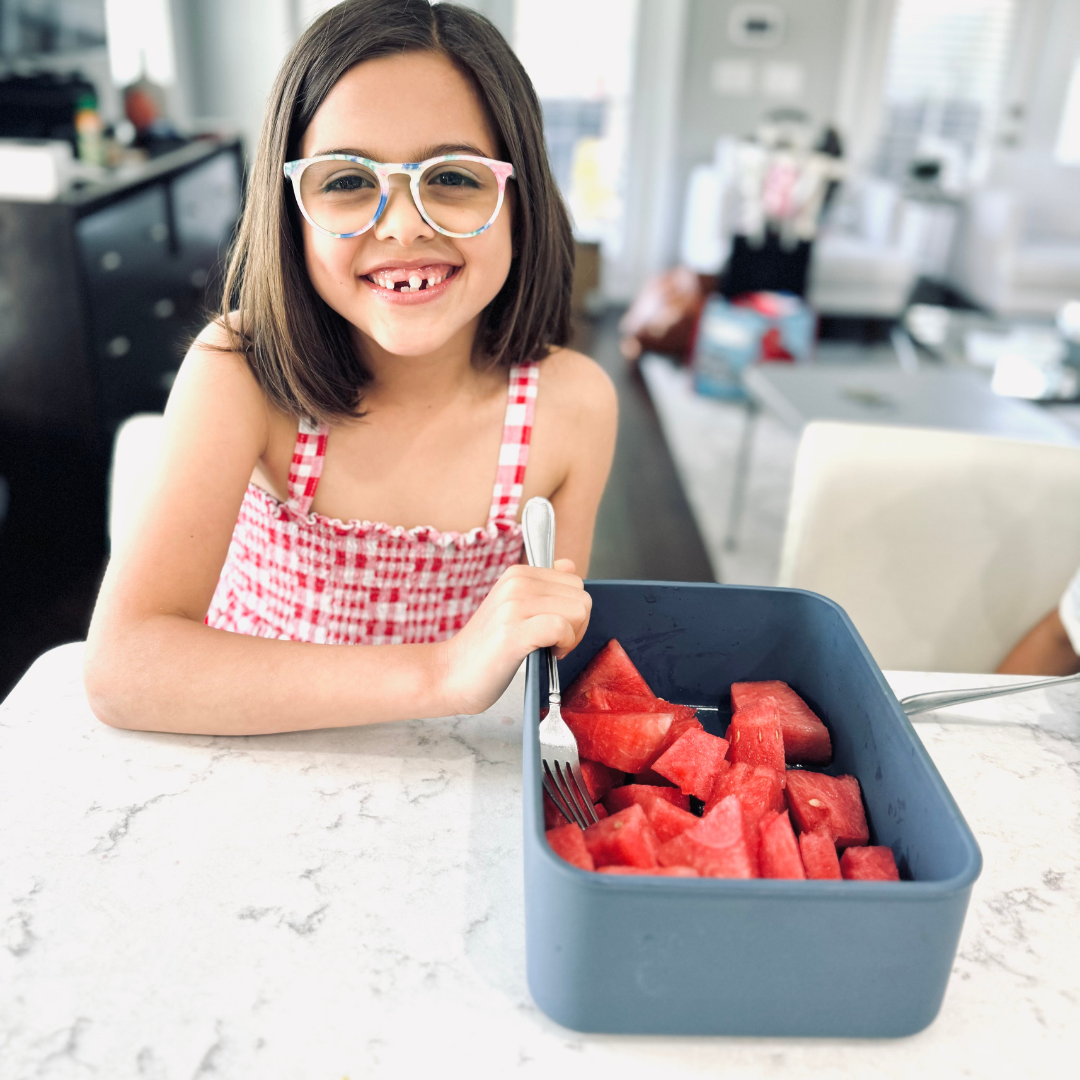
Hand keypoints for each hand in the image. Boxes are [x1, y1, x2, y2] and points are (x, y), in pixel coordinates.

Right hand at [438, 559, 590, 714]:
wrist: (451, 674)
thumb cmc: (488, 648)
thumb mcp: (515, 607)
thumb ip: (544, 586)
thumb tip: (569, 564)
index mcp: (518, 574)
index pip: (575, 584)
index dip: (573, 612)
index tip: (553, 631)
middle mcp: (516, 582)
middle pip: (582, 598)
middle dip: (577, 625)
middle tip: (553, 643)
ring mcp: (514, 605)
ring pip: (578, 611)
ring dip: (572, 637)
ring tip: (548, 648)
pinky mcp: (513, 631)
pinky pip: (561, 628)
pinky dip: (564, 644)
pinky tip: (548, 654)